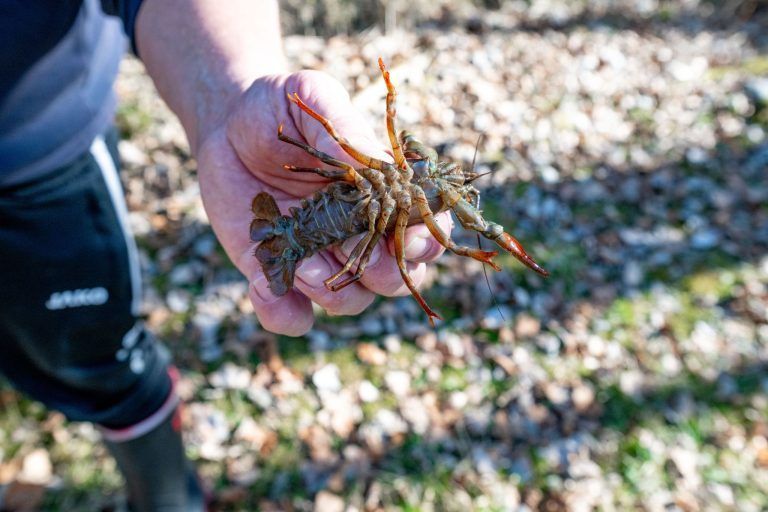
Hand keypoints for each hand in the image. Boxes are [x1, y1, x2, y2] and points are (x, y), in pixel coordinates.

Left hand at [196, 70, 451, 335]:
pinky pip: (293, 316)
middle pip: (395, 276)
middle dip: (383, 274)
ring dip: (333, 292)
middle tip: (357, 253)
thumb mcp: (313, 99)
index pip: (425, 227)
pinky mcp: (280, 274)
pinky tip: (263, 287)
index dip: (426, 239)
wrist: (227, 126)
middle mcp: (359, 234)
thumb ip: (342, 129)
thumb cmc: (280, 108)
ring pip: (350, 302)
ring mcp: (321, 257)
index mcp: (383, 195)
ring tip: (302, 264)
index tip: (409, 233)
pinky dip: (283, 314)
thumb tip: (372, 169)